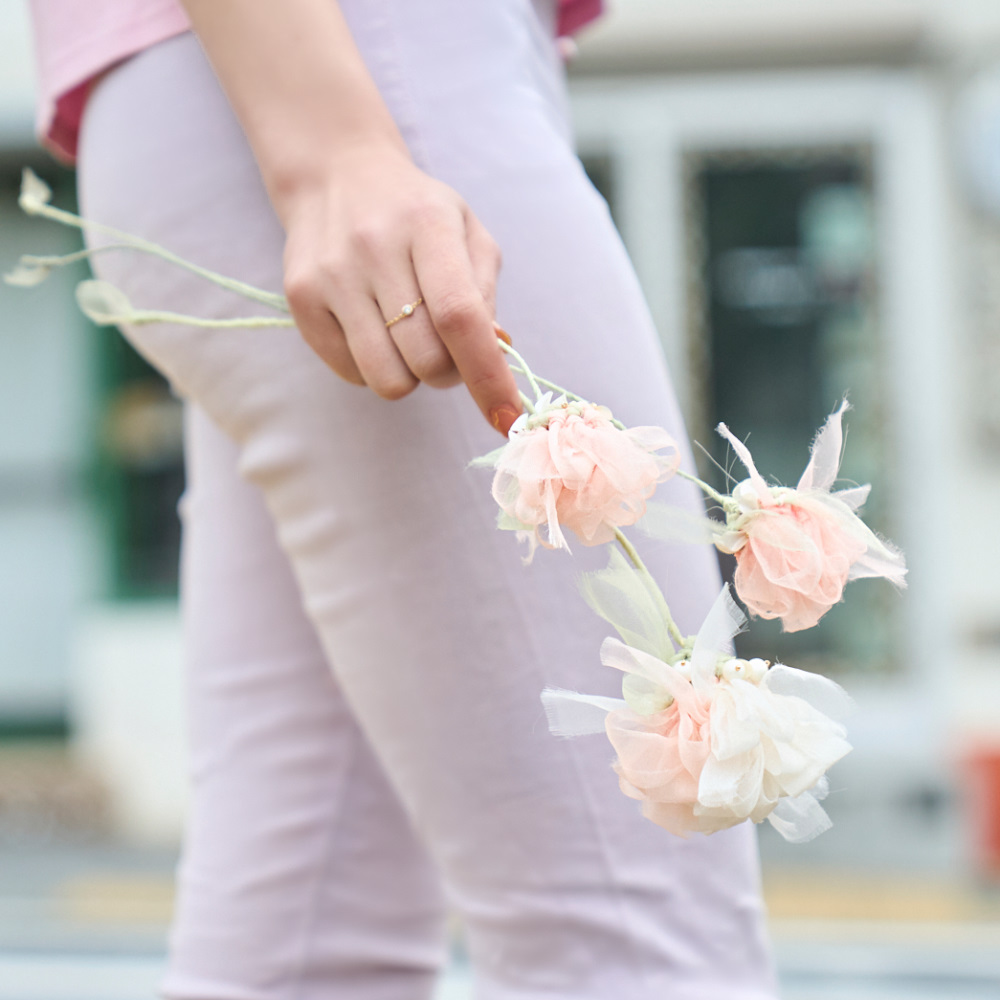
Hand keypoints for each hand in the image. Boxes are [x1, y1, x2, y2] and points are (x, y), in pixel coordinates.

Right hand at [278, 143, 521, 433]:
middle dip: (448, 373)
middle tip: (446, 349)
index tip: (508, 417)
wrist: (336, 176)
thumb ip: (484, 293)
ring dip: (410, 376)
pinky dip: (373, 368)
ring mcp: (331, 275)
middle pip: (426, 359)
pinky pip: (352, 374)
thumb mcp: (466, 232)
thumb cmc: (416, 214)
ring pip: (387, 378)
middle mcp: (373, 247)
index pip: (460, 316)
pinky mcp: (301, 299)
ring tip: (406, 339)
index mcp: (427, 225)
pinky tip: (373, 330)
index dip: (488, 375)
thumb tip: (495, 354)